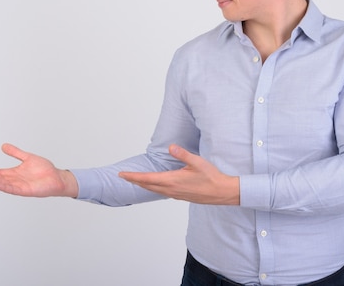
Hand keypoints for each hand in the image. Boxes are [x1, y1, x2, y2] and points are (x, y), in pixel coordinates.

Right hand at [0, 143, 78, 197]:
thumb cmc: (44, 170)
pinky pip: (11, 189)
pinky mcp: (25, 190)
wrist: (57, 178)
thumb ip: (15, 153)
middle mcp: (12, 180)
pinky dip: (3, 186)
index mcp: (12, 173)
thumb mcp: (27, 158)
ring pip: (0, 183)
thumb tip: (3, 146)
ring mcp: (18, 186)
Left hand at [118, 144, 239, 204]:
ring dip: (143, 185)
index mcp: (172, 180)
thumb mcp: (197, 162)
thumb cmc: (211, 177)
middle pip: (147, 185)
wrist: (221, 192)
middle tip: (123, 176)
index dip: (133, 176)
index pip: (147, 179)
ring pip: (154, 190)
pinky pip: (161, 192)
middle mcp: (171, 189)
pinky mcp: (180, 196)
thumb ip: (183, 154)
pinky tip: (154, 185)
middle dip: (134, 181)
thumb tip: (171, 147)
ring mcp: (175, 194)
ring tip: (134, 180)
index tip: (122, 174)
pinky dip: (153, 188)